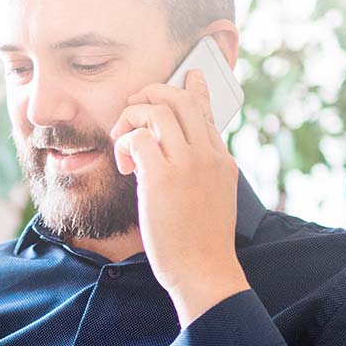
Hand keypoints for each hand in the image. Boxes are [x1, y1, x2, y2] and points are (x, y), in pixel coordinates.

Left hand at [109, 69, 250, 324]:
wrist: (204, 271)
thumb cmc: (202, 242)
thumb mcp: (213, 198)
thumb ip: (203, 171)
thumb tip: (187, 155)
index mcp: (222, 159)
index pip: (206, 110)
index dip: (193, 89)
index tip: (189, 74)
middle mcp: (208, 154)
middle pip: (179, 98)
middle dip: (150, 94)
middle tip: (132, 109)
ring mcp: (187, 163)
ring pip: (157, 110)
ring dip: (131, 119)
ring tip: (124, 143)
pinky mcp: (162, 177)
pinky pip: (138, 138)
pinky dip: (125, 144)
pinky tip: (126, 167)